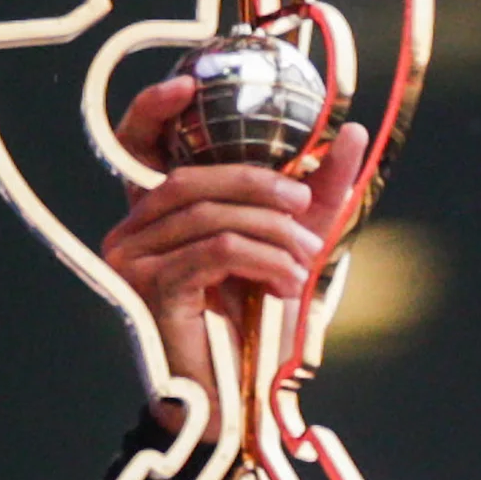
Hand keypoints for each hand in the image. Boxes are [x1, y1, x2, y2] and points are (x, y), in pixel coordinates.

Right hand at [99, 75, 369, 415]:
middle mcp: (129, 230)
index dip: (153, 107)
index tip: (188, 82)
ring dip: (271, 233)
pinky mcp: (150, 289)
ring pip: (209, 217)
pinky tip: (287, 283)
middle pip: (192, 180)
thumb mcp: (296, 242)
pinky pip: (215, 252)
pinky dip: (263, 260)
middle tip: (304, 202)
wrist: (238, 398)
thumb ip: (320, 190)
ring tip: (303, 259)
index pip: (137, 144)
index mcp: (155, 213)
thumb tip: (351, 133)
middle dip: (257, 184)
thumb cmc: (259, 320)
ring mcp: (132, 259)